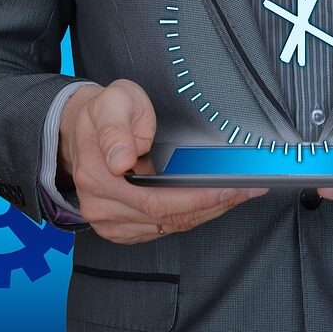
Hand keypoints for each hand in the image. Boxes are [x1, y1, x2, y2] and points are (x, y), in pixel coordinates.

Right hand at [57, 78, 266, 243]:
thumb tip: (120, 159)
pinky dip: (192, 217)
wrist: (83, 128)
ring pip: (170, 227)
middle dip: (214, 205)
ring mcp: (110, 221)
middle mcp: (102, 205)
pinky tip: (213, 203)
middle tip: (248, 189)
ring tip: (238, 194)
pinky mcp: (121, 228)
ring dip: (208, 212)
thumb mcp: (112, 102)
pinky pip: (163, 230)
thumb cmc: (104, 113)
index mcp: (98, 175)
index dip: (198, 198)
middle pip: (169, 218)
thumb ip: (116, 128)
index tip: (229, 188)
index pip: (156, 200)